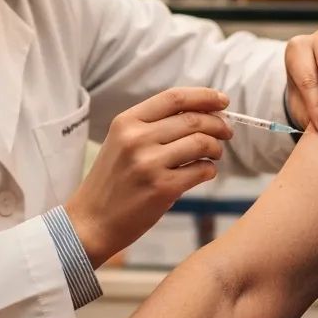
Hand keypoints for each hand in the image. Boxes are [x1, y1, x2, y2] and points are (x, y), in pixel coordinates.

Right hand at [66, 87, 232, 266]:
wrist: (91, 221)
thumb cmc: (112, 181)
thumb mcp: (121, 142)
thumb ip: (153, 125)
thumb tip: (200, 112)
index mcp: (127, 121)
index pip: (174, 98)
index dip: (204, 96)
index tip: (222, 100)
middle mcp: (137, 138)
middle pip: (193, 119)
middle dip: (218, 124)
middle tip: (226, 131)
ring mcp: (149, 163)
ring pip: (201, 143)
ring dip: (216, 148)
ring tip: (215, 154)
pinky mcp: (162, 188)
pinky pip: (201, 170)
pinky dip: (210, 170)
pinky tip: (205, 172)